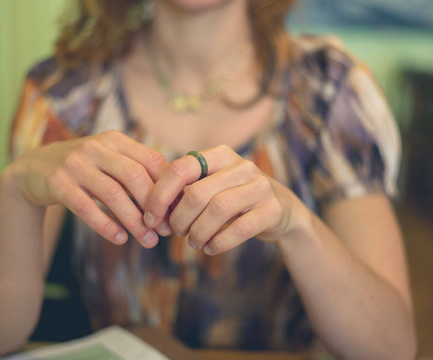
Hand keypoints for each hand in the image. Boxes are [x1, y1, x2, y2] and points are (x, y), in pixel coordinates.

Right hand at [4, 130, 167, 246]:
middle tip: (163, 231)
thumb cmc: (84, 169)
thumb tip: (174, 200)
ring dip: (133, 221)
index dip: (168, 187)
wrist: (33, 169)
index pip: (152, 160)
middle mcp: (96, 147)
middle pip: (135, 176)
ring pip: (112, 194)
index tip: (176, 211)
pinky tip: (120, 239)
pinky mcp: (57, 183)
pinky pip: (86, 207)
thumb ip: (136, 172)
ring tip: (147, 240)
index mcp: (115, 140)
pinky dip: (105, 225)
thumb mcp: (109, 160)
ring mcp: (75, 164)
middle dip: (154, 207)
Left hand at [143, 145, 300, 254]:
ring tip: (194, 242)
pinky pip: (239, 229)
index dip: (160, 194)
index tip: (151, 217)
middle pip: (197, 193)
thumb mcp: (213, 186)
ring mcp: (259, 187)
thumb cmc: (236, 199)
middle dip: (179, 219)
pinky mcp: (271, 210)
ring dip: (198, 232)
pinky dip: (219, 243)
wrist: (282, 210)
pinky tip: (210, 248)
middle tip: (177, 232)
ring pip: (217, 210)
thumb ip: (186, 191)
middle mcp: (242, 166)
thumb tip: (152, 211)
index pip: (181, 168)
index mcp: (220, 155)